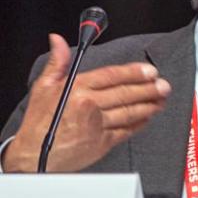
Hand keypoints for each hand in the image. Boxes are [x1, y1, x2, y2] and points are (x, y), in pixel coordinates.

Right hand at [2, 34, 170, 172]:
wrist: (33, 156)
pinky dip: (139, 123)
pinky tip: (148, 117)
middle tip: (164, 85)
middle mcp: (89, 105)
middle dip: (149, 88)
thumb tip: (58, 40)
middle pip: (126, 93)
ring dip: (149, 105)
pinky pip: (126, 131)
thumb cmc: (40, 122)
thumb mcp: (43, 87)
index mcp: (77, 89)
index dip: (134, 72)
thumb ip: (58, 62)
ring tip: (162, 99)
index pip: (112, 76)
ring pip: (130, 112)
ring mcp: (97, 125)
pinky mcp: (102, 143)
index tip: (150, 70)